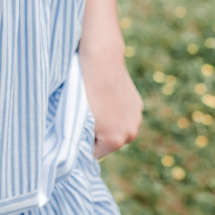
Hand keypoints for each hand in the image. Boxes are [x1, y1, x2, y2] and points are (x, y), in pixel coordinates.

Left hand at [79, 33, 142, 158]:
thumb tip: (77, 149)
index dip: (83, 141)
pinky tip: (106, 96)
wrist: (101, 62)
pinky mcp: (138, 104)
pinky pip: (123, 114)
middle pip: (108, 141)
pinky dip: (116, 110)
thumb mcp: (77, 120)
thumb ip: (80, 138)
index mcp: (114, 141)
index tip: (76, 127)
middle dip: (97, 132)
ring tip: (96, 103)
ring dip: (108, 121)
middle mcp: (130, 134)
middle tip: (85, 113)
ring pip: (117, 127)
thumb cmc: (85, 91)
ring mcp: (136, 118)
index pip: (94, 153)